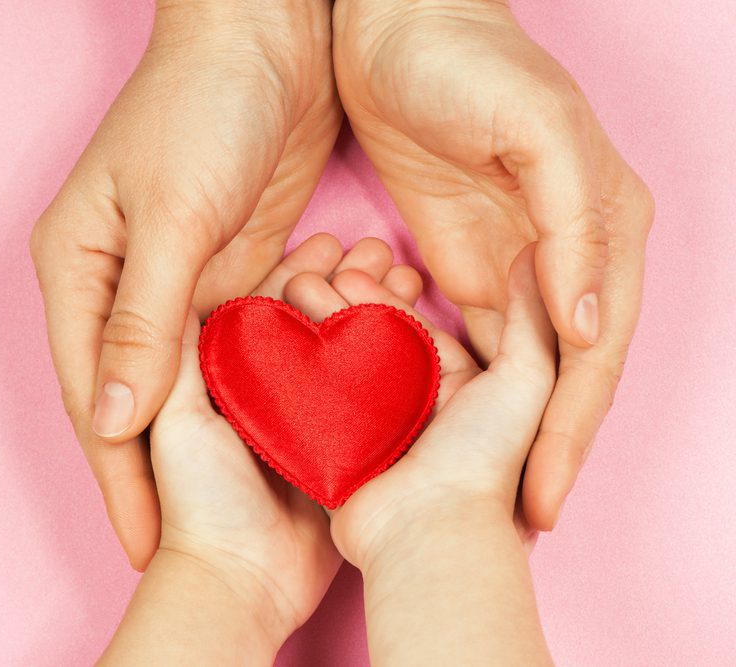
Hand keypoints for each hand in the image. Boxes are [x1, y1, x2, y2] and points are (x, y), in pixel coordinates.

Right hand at [31, 1, 340, 568]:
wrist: (268, 33)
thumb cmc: (205, 103)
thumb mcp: (173, 214)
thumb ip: (144, 320)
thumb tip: (114, 422)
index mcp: (79, 272)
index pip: (96, 397)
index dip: (121, 475)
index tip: (146, 544)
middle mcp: (119, 286)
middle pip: (137, 401)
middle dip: (160, 475)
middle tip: (185, 546)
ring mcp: (177, 282)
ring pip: (190, 382)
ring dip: (214, 437)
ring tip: (238, 507)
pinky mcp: (229, 271)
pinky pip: (236, 348)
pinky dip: (255, 386)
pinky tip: (281, 427)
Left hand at [103, 234, 393, 662]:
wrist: (246, 579)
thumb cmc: (200, 499)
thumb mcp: (179, 416)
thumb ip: (179, 352)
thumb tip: (189, 281)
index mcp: (214, 373)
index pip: (255, 303)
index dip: (291, 269)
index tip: (326, 241)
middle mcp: (256, 386)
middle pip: (300, 317)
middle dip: (336, 280)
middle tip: (373, 247)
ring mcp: (297, 412)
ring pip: (334, 341)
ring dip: (364, 305)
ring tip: (398, 270)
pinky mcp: (333, 441)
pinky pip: (361, 383)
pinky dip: (384, 348)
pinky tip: (409, 318)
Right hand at [279, 242, 554, 561]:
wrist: (427, 534)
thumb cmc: (482, 462)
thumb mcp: (524, 383)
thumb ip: (532, 320)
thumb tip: (535, 255)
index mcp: (455, 387)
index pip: (410, 325)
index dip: (379, 292)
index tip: (349, 264)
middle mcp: (411, 405)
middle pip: (367, 340)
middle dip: (338, 303)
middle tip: (308, 275)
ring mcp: (370, 429)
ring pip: (335, 364)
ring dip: (313, 327)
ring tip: (288, 293)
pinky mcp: (335, 453)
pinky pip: (311, 403)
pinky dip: (293, 371)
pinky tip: (273, 337)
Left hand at [332, 0, 654, 528]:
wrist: (393, 25)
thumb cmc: (467, 60)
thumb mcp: (534, 130)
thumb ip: (572, 224)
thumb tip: (587, 325)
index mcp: (602, 226)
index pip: (592, 354)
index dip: (569, 429)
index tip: (542, 496)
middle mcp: (568, 253)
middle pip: (564, 376)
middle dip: (546, 449)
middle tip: (523, 520)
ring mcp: (516, 261)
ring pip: (521, 369)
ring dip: (509, 433)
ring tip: (492, 498)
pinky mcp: (463, 259)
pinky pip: (469, 338)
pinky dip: (464, 389)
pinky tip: (445, 432)